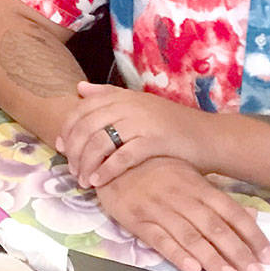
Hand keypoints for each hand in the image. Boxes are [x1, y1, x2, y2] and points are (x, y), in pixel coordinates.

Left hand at [57, 82, 208, 187]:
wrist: (208, 137)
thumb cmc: (172, 124)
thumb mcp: (139, 104)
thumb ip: (109, 95)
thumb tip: (80, 88)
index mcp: (122, 96)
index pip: (83, 109)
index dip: (68, 128)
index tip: (60, 146)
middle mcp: (129, 105)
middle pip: (87, 126)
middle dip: (74, 149)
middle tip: (71, 169)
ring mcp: (142, 122)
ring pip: (100, 141)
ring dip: (87, 163)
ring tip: (82, 180)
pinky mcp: (155, 141)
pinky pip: (122, 156)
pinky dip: (106, 170)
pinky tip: (99, 181)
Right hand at [96, 157, 269, 270]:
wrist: (111, 158)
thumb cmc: (153, 167)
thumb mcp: (188, 174)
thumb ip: (217, 197)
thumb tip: (251, 216)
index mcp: (196, 184)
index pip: (231, 212)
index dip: (251, 235)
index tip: (267, 256)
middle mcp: (181, 196)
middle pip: (215, 228)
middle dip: (238, 253)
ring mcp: (159, 208)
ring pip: (191, 236)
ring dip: (213, 260)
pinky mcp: (137, 219)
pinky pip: (159, 239)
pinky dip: (176, 253)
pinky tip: (191, 267)